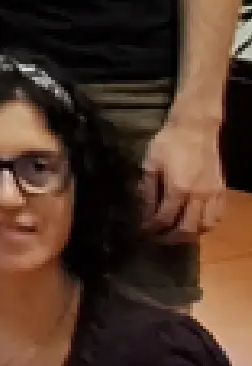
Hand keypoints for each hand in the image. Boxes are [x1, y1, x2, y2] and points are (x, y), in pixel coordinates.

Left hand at [140, 116, 229, 241]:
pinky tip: (195, 222)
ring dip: (189, 234)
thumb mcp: (150, 165)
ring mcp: (214, 193)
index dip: (151, 229)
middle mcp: (199, 195)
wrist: (196, 127)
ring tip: (175, 232)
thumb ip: (148, 192)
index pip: (164, 219)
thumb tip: (144, 213)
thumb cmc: (169, 143)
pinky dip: (206, 224)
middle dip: (169, 238)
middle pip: (186, 229)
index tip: (143, 232)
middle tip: (157, 238)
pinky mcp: (222, 189)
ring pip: (205, 226)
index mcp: (179, 188)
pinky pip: (218, 215)